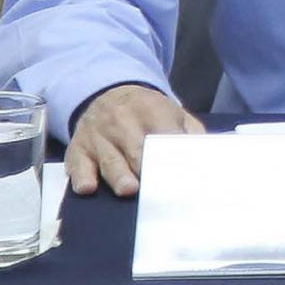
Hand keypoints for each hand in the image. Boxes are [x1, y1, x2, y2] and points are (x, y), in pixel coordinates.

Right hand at [65, 83, 204, 197]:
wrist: (108, 95)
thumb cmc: (149, 113)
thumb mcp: (174, 112)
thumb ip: (191, 132)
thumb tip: (208, 158)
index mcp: (150, 109)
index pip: (164, 135)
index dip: (173, 156)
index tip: (183, 175)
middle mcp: (121, 121)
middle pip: (136, 150)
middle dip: (147, 168)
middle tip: (159, 188)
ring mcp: (97, 136)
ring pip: (109, 160)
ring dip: (119, 176)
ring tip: (129, 189)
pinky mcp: (77, 149)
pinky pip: (78, 165)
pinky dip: (82, 177)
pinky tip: (88, 188)